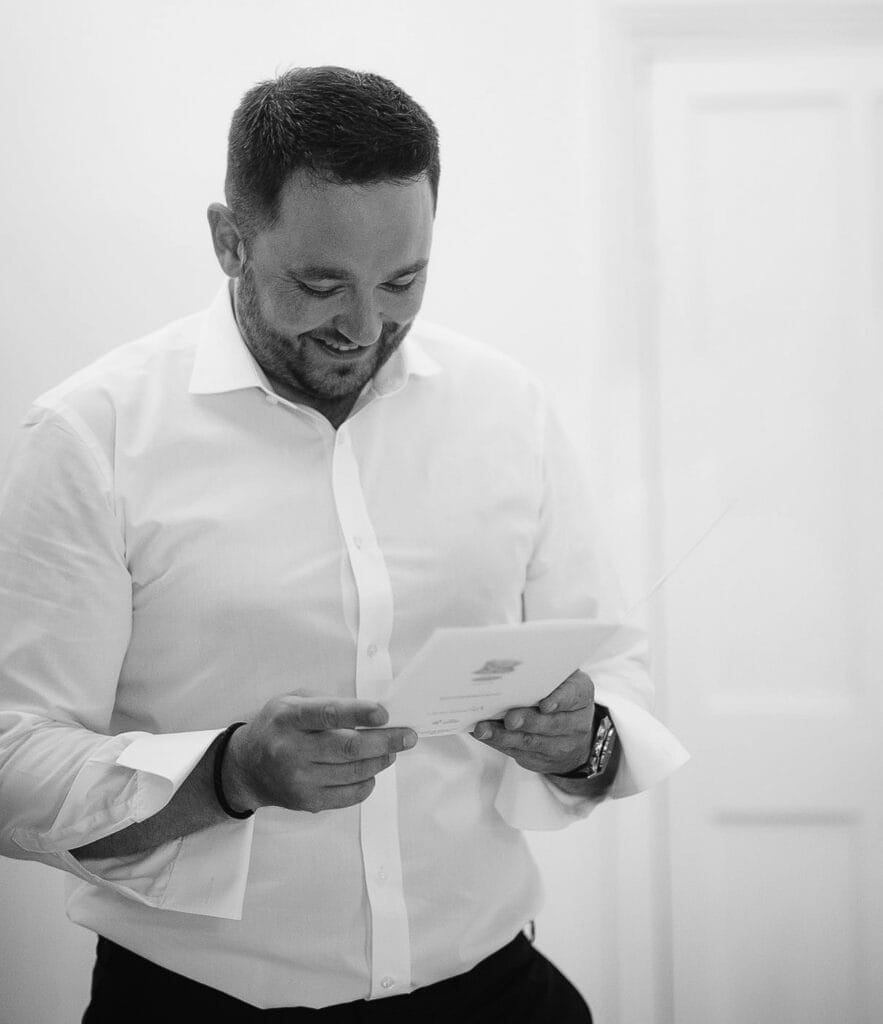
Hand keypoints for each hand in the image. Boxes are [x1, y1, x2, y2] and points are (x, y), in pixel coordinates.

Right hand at [223, 692, 416, 812]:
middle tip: (408, 736)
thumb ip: (328, 703)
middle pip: (349, 748)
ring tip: (393, 750)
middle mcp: (291, 750)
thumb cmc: (278, 726)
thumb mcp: (293, 701)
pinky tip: (373, 770)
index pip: (328, 714)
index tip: (384, 713)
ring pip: (354, 772)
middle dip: (386, 741)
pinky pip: (349, 795)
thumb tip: (372, 713)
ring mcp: (299, 780)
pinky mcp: (308, 801)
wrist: (247, 767)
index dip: (359, 713)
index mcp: (288, 718)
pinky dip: (368, 782)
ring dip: (381, 760)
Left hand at [471, 670, 593, 774]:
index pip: (574, 696)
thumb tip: (508, 664)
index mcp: (581, 694)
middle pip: (551, 724)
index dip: (560, 700)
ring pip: (531, 743)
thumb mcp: (561, 679)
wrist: (572, 733)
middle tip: (509, 719)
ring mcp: (561, 746)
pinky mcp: (541, 760)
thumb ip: (543, 673)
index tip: (545, 704)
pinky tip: (483, 735)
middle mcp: (576, 723)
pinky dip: (498, 743)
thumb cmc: (557, 693)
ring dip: (505, 736)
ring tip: (484, 729)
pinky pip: (519, 753)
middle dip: (527, 721)